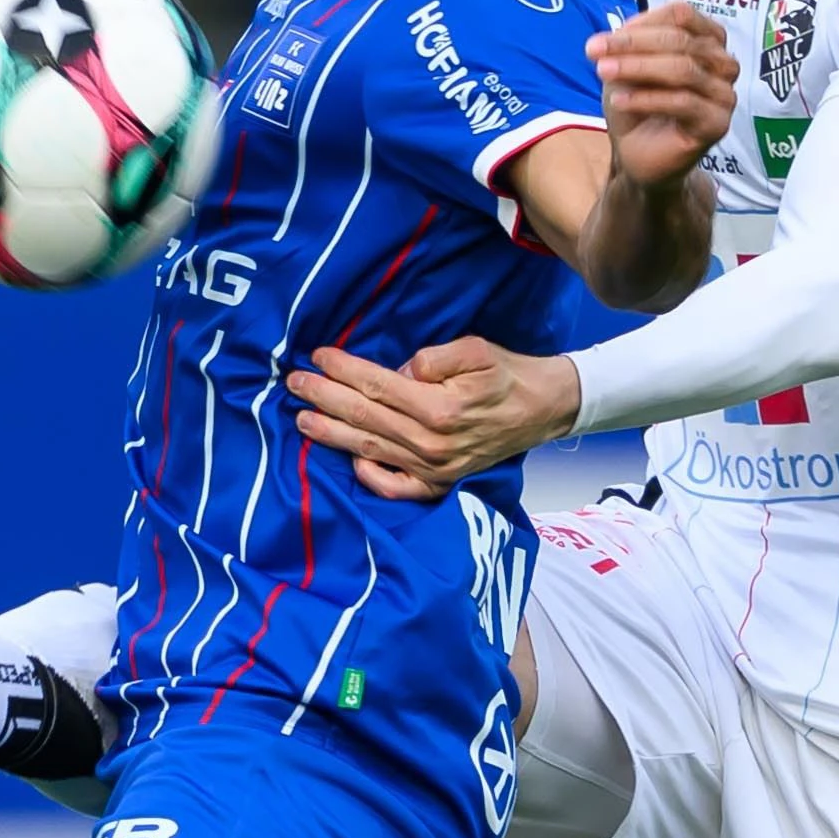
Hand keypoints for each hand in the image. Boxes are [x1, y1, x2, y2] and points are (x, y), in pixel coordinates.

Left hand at [287, 340, 580, 500]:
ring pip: (369, 449)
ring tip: (302, 420)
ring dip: (331, 434)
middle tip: (294, 384)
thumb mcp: (476, 350)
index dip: (343, 370)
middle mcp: (432, 443)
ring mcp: (434, 468)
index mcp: (441, 408)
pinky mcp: (439, 483)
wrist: (544, 409)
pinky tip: (350, 457)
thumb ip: (433, 358)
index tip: (318, 356)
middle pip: (364, 417)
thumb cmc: (509, 375)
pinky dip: (369, 476)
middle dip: (324, 399)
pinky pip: (395, 487)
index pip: (377, 386)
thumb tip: (399, 371)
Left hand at [587, 2, 736, 187]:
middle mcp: (723, 63)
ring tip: (603, 72)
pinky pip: (683, 102)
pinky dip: (646, 99)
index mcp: (707, 39)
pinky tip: (619, 100)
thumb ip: (632, 42)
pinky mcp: (718, 123)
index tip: (599, 42)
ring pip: (683, 69)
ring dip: (637, 68)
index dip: (639, 25)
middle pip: (681, 40)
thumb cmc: (638, 103)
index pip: (681, 16)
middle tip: (594, 52)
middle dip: (632, 45)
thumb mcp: (629, 65)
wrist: (639, 154)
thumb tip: (619, 33)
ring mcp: (724, 94)